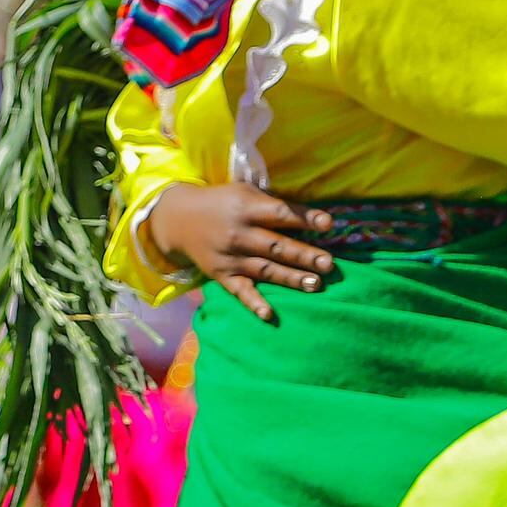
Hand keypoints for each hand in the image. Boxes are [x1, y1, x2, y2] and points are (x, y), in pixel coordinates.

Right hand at [140, 181, 337, 322]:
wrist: (178, 219)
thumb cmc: (222, 203)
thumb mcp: (244, 192)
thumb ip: (272, 204)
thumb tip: (311, 216)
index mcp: (247, 208)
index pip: (280, 213)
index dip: (305, 218)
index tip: (328, 224)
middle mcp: (239, 234)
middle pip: (276, 245)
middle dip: (304, 255)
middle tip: (329, 263)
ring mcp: (230, 257)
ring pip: (265, 269)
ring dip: (291, 277)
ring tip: (315, 284)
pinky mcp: (222, 275)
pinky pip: (240, 291)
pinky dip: (254, 303)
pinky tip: (269, 314)